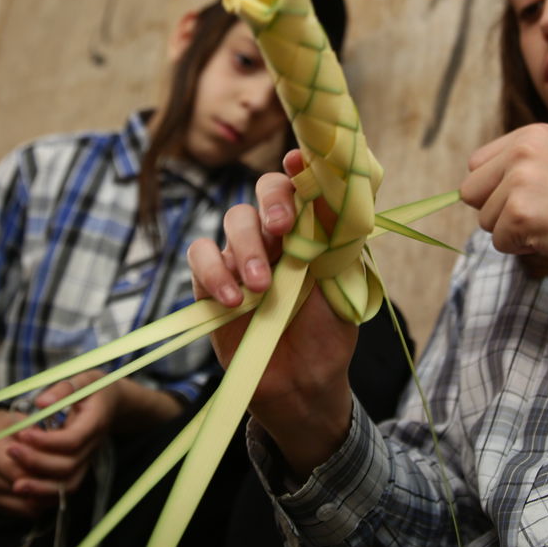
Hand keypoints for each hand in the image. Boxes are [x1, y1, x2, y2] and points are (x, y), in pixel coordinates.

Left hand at [0, 369, 113, 515]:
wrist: (112, 403)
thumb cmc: (93, 389)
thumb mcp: (83, 380)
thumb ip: (64, 389)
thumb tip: (41, 403)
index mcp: (95, 423)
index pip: (72, 440)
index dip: (46, 441)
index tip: (22, 432)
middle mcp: (93, 447)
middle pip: (67, 466)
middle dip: (36, 462)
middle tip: (10, 450)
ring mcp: (87, 461)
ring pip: (67, 485)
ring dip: (40, 487)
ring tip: (14, 484)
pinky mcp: (79, 469)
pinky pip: (63, 489)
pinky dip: (44, 493)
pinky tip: (24, 489)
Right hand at [187, 150, 357, 476]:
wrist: (303, 384)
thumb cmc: (329, 331)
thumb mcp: (346, 282)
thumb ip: (340, 235)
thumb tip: (339, 188)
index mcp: (312, 227)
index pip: (303, 182)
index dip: (299, 166)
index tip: (298, 162)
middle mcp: (276, 234)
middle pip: (265, 190)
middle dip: (273, 202)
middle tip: (283, 229)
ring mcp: (242, 255)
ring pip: (233, 219)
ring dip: (247, 247)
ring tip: (260, 286)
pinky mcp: (211, 282)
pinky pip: (201, 256)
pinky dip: (213, 271)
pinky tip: (231, 298)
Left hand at [460, 124, 547, 337]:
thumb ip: (518, 168)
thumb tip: (465, 191)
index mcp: (532, 134)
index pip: (476, 164)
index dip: (497, 190)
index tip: (534, 196)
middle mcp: (523, 149)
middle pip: (470, 191)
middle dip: (497, 211)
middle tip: (542, 213)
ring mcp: (521, 179)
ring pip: (484, 220)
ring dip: (512, 231)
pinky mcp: (520, 212)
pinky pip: (498, 242)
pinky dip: (522, 247)